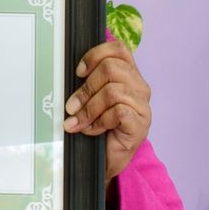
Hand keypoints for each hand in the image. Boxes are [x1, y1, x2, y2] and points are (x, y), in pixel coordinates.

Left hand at [63, 39, 151, 181]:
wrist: (106, 160)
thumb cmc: (98, 127)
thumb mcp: (90, 100)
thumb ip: (87, 83)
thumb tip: (66, 74)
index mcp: (128, 75)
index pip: (118, 49)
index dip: (95, 55)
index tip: (78, 72)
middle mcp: (139, 87)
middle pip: (111, 68)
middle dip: (86, 88)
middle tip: (71, 106)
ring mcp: (142, 106)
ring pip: (112, 91)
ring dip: (89, 108)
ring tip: (78, 122)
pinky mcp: (140, 124)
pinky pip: (119, 111)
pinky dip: (100, 121)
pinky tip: (93, 130)